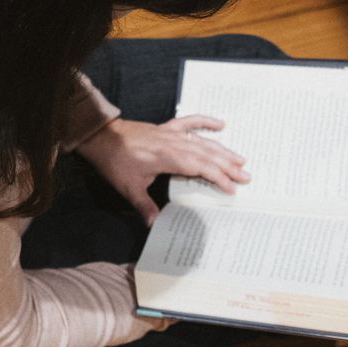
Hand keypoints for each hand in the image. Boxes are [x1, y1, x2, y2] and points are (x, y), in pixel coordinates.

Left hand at [76, 115, 249, 222]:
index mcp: (168, 158)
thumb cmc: (114, 162)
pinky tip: (221, 124)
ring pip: (203, 141)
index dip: (218, 178)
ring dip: (223, 151)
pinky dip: (206, 121)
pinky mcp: (166, 128)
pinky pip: (190, 122)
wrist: (101, 137)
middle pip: (208, 155)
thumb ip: (145, 206)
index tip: (231, 189)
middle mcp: (174, 143)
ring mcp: (171, 134)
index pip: (201, 168)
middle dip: (228, 167)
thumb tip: (154, 225)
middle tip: (246, 177)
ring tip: (240, 160)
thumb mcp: (129, 188)